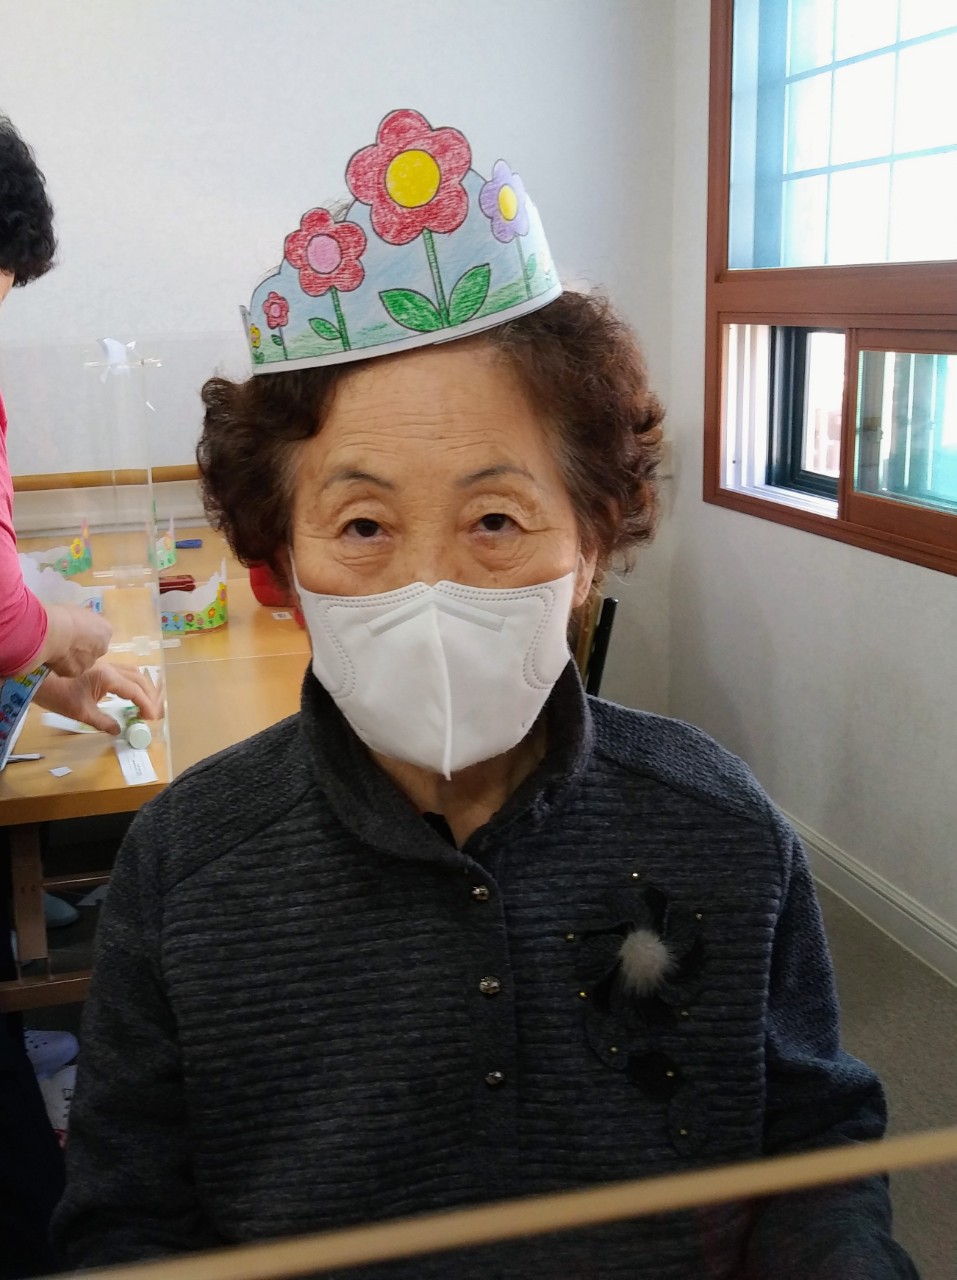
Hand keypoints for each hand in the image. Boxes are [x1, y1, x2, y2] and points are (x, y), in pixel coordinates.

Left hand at [34, 662, 163, 733]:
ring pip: (134, 673)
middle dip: (150, 696)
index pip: (135, 691)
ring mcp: (105, 665)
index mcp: (108, 678)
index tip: (152, 718)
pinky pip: (124, 672)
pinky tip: (130, 694)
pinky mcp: (99, 667)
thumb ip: (103, 722)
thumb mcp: (81, 712)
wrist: (36, 677)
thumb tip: (118, 730)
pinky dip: (133, 683)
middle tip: (153, 713)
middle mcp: (110, 668)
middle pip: (140, 679)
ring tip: (146, 704)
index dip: (147, 705)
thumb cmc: (57, 694)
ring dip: (143, 688)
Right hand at [38, 603, 112, 677]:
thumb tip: (78, 626)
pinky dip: (61, 665)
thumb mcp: (79, 612)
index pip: (100, 634)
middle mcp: (102, 648)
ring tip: (56, 651)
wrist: (54, 632)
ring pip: (82, 662)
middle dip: (82, 648)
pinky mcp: (76, 672)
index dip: (86, 634)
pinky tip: (51, 658)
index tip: (75, 632)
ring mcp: (90, 662)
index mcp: (105, 631)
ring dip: (72, 659)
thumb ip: (83, 622)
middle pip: (94, 650)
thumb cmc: (65, 616)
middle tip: (66, 643)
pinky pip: (68, 669)